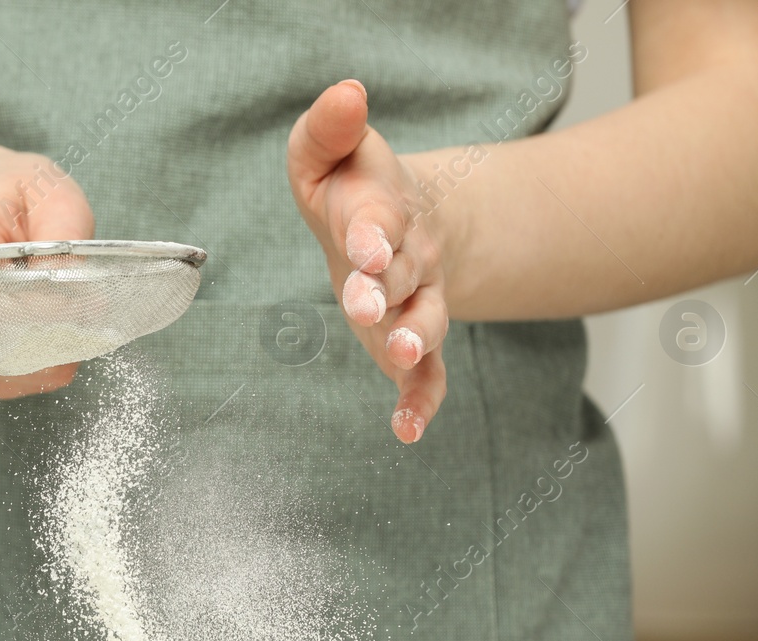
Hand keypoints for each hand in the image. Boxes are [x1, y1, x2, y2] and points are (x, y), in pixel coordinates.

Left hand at [288, 80, 450, 443]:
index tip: (366, 246)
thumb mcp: (329, 152)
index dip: (373, 234)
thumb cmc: (351, 187)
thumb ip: (328, 127)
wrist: (401, 221)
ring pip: (425, 323)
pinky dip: (421, 402)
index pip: (379, 222)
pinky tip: (407, 431)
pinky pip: (429, 375)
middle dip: (386, 292)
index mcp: (383, 213)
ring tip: (399, 356)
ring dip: (414, 341)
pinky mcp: (412, 341)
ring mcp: (416, 304)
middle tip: (366, 307)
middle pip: (403, 278)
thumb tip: (346, 92)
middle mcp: (408, 261)